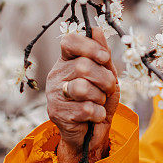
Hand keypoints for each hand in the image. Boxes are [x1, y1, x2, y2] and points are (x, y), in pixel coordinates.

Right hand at [46, 28, 119, 162]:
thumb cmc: (98, 99)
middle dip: (105, 79)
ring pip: (82, 88)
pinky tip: (95, 116)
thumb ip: (102, 54)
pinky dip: (98, 114)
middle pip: (83, 66)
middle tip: (108, 88)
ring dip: (100, 97)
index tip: (104, 57)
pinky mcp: (56, 113)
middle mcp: (57, 74)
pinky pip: (84, 109)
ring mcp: (54, 93)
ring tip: (99, 102)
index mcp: (67, 60)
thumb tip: (96, 29)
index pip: (69, 41)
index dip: (89, 46)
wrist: (90, 133)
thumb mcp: (106, 75)